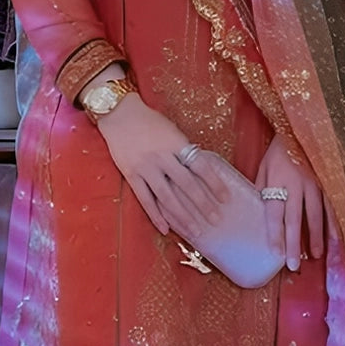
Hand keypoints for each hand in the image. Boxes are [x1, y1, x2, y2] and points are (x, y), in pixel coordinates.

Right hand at [96, 94, 227, 235]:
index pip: (200, 166)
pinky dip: (156, 215)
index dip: (214, 184)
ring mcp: (145, 167)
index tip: (225, 198)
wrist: (119, 114)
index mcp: (175, 143)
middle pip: (186, 185)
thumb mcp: (171, 130)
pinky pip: (145, 199)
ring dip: (183, 216)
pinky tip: (166, 229)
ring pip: (167, 197)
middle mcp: (162, 157)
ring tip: (195, 231)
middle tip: (215, 220)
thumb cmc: (149, 121)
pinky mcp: (131, 175)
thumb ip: (183, 150)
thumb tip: (200, 172)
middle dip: (203, 205)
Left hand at [255, 136, 323, 270]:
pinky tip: (336, 238)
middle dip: (294, 243)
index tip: (275, 253)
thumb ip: (261, 190)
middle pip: (294, 218)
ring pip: (316, 215)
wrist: (301, 130)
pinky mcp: (328, 182)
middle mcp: (296, 184)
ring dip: (316, 237)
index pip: (274, 212)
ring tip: (315, 256)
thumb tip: (258, 214)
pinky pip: (331, 206)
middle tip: (294, 264)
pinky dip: (334, 223)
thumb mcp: (263, 167)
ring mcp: (315, 183)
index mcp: (277, 180)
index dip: (275, 234)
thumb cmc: (278, 152)